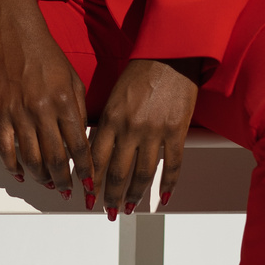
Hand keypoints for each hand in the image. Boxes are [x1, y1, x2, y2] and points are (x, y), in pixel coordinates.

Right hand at [0, 0, 91, 198]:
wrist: (17, 38)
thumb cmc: (48, 57)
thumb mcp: (75, 82)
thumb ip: (80, 113)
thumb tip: (81, 143)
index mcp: (65, 102)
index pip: (78, 146)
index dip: (84, 169)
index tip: (88, 181)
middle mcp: (42, 110)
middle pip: (55, 158)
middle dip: (63, 180)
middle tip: (67, 189)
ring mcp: (18, 113)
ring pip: (31, 159)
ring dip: (41, 177)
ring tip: (49, 183)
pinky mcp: (0, 113)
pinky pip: (5, 149)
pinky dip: (13, 166)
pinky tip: (22, 173)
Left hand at [90, 58, 198, 215]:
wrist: (170, 54)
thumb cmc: (141, 71)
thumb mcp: (115, 97)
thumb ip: (108, 124)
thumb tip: (101, 151)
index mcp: (110, 118)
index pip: (96, 159)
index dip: (91, 182)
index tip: (88, 195)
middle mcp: (130, 128)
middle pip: (117, 172)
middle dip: (110, 196)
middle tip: (108, 210)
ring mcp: (154, 131)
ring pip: (142, 174)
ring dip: (135, 195)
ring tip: (130, 208)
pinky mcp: (176, 131)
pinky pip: (173, 165)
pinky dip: (168, 184)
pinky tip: (163, 197)